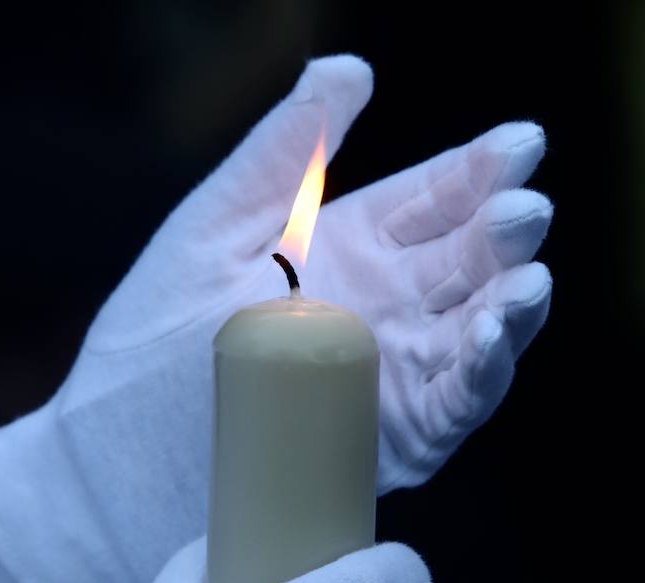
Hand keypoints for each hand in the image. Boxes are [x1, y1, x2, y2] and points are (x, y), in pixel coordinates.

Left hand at [0, 54, 550, 582]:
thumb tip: (348, 64)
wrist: (114, 457)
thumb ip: (283, 151)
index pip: (435, 197)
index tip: (522, 142)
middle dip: (506, 231)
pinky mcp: (396, 439)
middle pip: (472, 260)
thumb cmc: (150, 339)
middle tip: (524, 209)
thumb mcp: (213, 226)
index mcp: (348, 245)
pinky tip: (492, 339)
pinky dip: (483, 374)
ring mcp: (396, 374)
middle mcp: (386, 306)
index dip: (483, 168)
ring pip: (482, 332)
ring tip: (529, 279)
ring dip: (513, 305)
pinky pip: (456, 404)